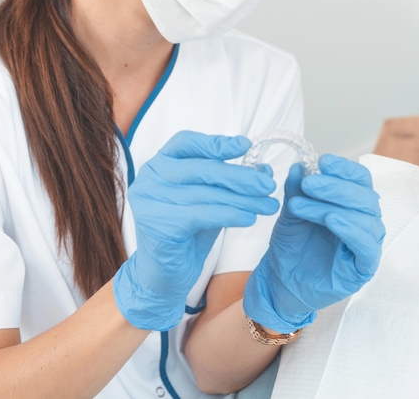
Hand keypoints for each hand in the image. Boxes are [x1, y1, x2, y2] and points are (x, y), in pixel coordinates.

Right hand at [113, 132, 278, 330]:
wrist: (165, 276)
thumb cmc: (187, 234)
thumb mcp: (211, 201)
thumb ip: (231, 183)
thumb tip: (264, 168)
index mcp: (159, 164)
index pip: (186, 142)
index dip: (216, 142)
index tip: (246, 145)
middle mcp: (149, 178)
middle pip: (201, 169)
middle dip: (240, 176)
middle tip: (268, 184)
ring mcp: (149, 201)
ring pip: (206, 193)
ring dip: (243, 199)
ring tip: (269, 204)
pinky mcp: (157, 224)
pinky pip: (201, 214)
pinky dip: (229, 214)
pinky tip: (250, 218)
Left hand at [243, 155, 384, 332]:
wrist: (280, 283)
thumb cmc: (291, 248)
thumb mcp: (292, 212)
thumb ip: (298, 190)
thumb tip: (301, 166)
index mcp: (353, 206)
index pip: (360, 180)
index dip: (345, 168)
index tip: (322, 161)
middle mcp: (365, 223)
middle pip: (364, 197)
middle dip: (335, 186)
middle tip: (309, 183)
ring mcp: (367, 246)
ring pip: (364, 218)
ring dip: (333, 206)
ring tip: (302, 205)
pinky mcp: (364, 268)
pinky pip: (366, 246)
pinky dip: (351, 230)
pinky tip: (332, 220)